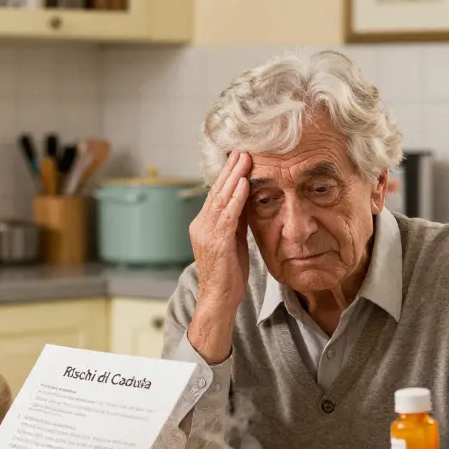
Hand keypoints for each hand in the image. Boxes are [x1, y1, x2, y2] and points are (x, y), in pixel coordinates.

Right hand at [187, 150, 252, 363]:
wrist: (219, 299)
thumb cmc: (228, 273)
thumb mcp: (233, 240)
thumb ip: (237, 220)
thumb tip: (247, 197)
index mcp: (204, 224)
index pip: (217, 194)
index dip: (228, 175)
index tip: (239, 156)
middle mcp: (201, 225)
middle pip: (217, 191)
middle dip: (230, 169)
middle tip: (242, 149)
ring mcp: (206, 233)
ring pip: (221, 199)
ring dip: (234, 177)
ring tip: (244, 159)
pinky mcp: (216, 243)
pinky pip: (227, 216)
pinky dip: (235, 198)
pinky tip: (243, 184)